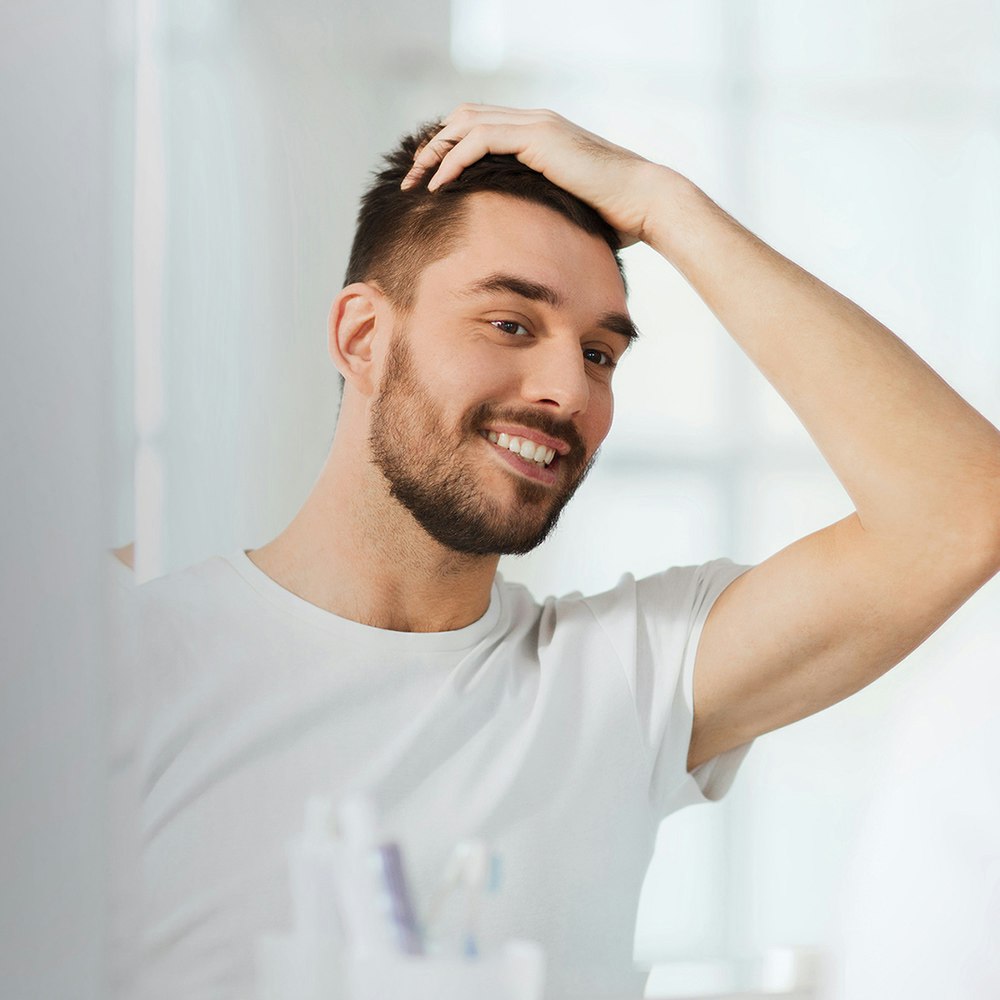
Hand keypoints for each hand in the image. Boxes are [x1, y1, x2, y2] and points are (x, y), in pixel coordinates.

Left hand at [400, 104, 659, 246]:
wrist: (646, 204)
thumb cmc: (614, 218)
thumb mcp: (564, 213)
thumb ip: (540, 213)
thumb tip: (523, 245)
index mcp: (540, 135)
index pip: (479, 127)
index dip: (448, 149)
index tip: (428, 182)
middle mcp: (534, 122)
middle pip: (464, 117)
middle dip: (433, 146)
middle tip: (411, 180)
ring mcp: (536, 125)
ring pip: (465, 122)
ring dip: (435, 151)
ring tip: (414, 183)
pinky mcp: (538, 138)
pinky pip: (479, 140)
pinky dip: (454, 160)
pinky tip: (439, 185)